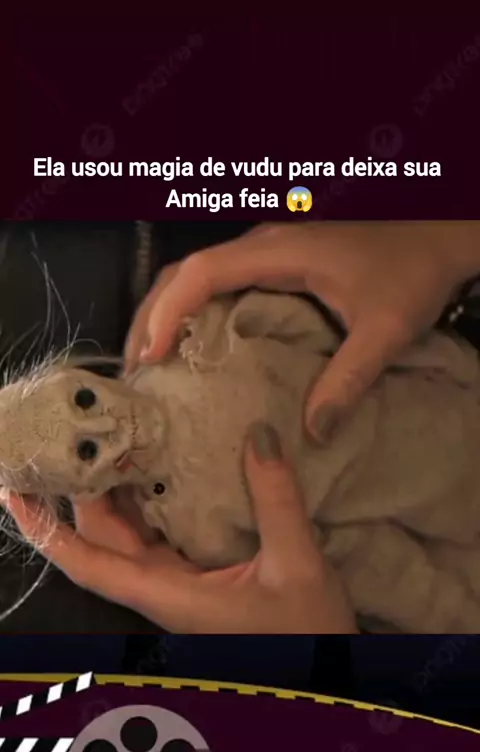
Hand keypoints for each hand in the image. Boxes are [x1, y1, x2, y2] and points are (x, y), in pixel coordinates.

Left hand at [0, 424, 356, 633]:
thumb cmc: (308, 634)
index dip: (46, 531)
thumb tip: (258, 435)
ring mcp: (177, 586)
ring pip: (126, 539)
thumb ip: (276, 501)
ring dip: (111, 495)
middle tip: (78, 437)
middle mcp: (161, 591)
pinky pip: (155, 538)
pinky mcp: (195, 580)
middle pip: (101, 541)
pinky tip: (156, 469)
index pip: (88, 564)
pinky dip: (146, 502)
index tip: (15, 492)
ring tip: (110, 442)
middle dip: (80, 492)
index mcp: (169, 595)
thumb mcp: (297, 566)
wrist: (326, 675)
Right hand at [124, 221, 479, 440]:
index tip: (151, 356)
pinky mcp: (273, 262)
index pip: (203, 272)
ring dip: (165, 313)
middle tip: (136, 370)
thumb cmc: (412, 273)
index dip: (168, 312)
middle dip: (151, 316)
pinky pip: (216, 283)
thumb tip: (312, 433)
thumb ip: (349, 379)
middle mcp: (263, 245)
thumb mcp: (385, 330)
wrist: (437, 237)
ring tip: (150, 363)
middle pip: (184, 272)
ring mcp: (266, 251)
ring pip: (195, 275)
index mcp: (280, 251)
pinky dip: (190, 312)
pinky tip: (190, 349)